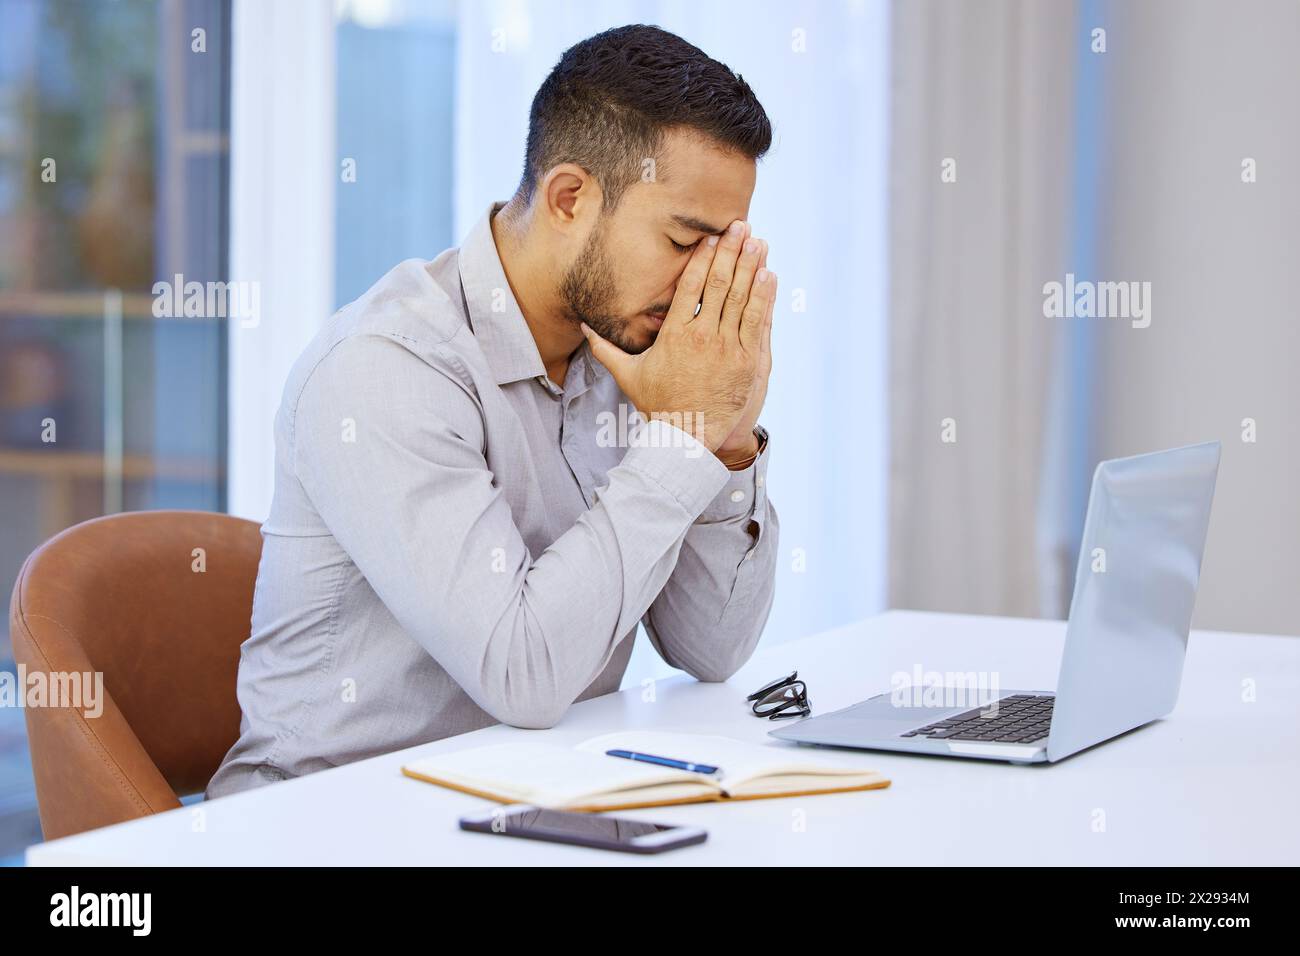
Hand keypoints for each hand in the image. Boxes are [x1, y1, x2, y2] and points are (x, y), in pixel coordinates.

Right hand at [582, 219, 776, 454]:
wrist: (686, 438)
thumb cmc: (658, 405)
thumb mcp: (629, 375)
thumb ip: (605, 348)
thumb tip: (583, 327)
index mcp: (675, 334)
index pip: (691, 285)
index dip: (703, 257)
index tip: (711, 236)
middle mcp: (703, 336)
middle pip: (720, 283)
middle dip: (731, 251)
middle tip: (740, 225)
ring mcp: (728, 348)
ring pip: (743, 298)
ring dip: (752, 266)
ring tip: (759, 242)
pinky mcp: (748, 362)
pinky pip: (758, 322)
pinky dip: (764, 298)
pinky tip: (770, 276)